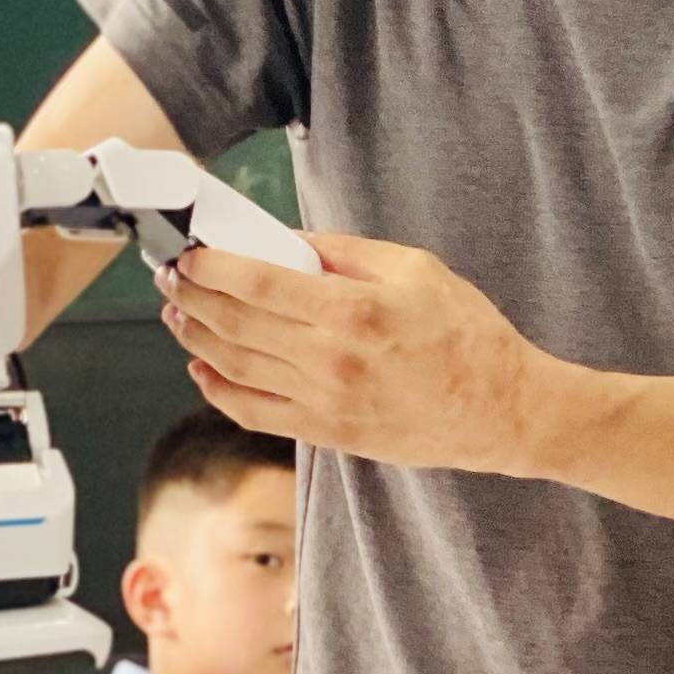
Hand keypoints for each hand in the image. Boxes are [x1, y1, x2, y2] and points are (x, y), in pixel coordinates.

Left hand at [163, 235, 553, 474]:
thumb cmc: (468, 335)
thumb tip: (285, 240)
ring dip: (194, 337)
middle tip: (170, 276)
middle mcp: (329, 359)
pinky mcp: (327, 432)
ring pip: (233, 366)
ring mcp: (324, 401)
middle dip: (190, 296)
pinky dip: (218, 389)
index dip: (210, 267)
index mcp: (352, 310)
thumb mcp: (416, 268)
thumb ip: (345, 252)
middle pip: (233, 323)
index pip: (256, 283)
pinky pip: (253, 411)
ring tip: (177, 313)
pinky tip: (202, 367)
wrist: (503, 410)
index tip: (188, 252)